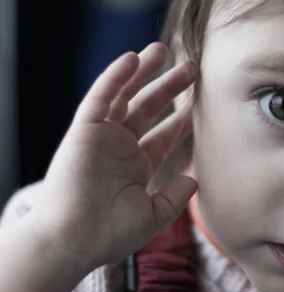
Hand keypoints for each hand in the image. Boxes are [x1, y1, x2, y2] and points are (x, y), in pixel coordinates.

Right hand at [34, 42, 197, 270]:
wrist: (74, 242)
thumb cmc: (110, 234)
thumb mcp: (154, 215)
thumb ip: (175, 197)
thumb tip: (194, 180)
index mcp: (137, 167)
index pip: (164, 136)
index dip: (182, 118)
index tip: (201, 103)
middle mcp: (120, 148)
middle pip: (149, 108)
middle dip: (169, 87)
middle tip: (192, 68)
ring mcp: (102, 136)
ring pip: (125, 95)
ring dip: (143, 71)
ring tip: (164, 50)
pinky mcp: (83, 130)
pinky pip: (100, 97)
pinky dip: (115, 77)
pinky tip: (133, 58)